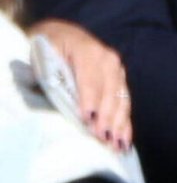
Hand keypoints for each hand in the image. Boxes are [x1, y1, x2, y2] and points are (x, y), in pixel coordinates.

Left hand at [28, 19, 132, 150]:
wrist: (64, 36)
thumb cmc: (51, 48)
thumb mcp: (45, 55)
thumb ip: (51, 74)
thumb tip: (57, 97)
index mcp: (87, 49)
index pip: (91, 80)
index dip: (90, 102)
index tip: (87, 121)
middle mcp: (107, 59)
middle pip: (109, 94)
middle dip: (106, 118)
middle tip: (101, 138)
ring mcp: (118, 71)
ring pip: (121, 102)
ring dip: (119, 126)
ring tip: (115, 145)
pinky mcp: (122, 82)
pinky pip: (125, 106)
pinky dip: (126, 125)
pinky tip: (125, 141)